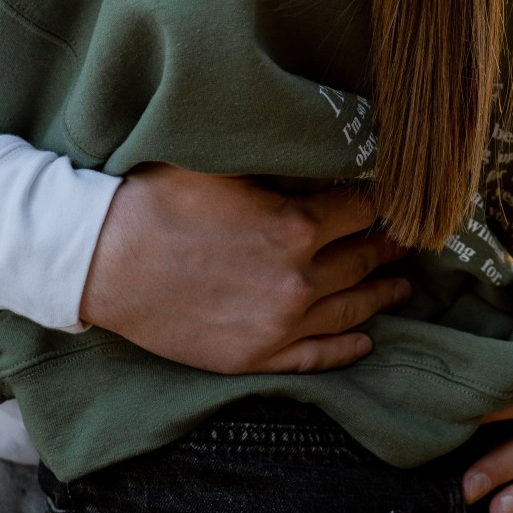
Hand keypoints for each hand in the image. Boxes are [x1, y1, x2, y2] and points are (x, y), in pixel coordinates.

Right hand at [80, 164, 410, 373]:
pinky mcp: (254, 357)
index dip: (383, 199)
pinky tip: (366, 340)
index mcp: (295, 225)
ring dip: (382, 294)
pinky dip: (347, 348)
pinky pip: (316, 357)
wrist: (102, 260)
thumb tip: (324, 154)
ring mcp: (278, 325)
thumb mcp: (226, 165)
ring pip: (350, 309)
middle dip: (389, 246)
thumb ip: (281, 165)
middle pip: (364, 259)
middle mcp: (298, 279)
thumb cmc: (159, 200)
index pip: (364, 209)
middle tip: (410, 239)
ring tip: (402, 285)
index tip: (397, 196)